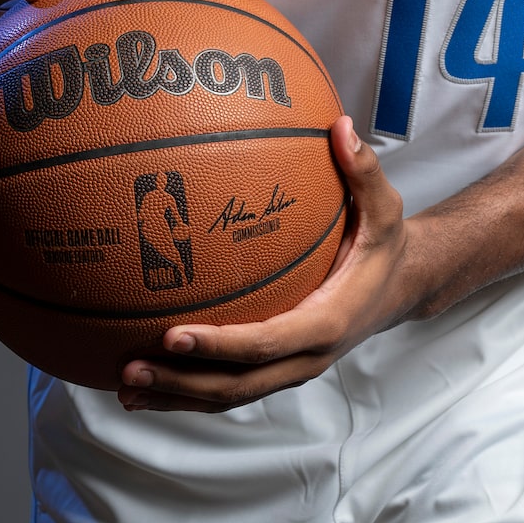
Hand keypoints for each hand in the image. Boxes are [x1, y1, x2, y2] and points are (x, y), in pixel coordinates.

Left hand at [116, 117, 418, 412]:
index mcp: (326, 323)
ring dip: (177, 395)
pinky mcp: (278, 368)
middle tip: (128, 371)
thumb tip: (340, 127)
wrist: (400, 289)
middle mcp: (306, 356)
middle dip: (182, 381)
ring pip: (229, 395)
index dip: (218, 346)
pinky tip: (148, 382)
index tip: (172, 335)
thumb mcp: (385, 209)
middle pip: (238, 385)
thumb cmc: (384, 246)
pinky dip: (188, 390)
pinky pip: (231, 386)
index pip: (265, 344)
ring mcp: (291, 368)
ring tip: (123, 387)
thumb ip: (363, 172)